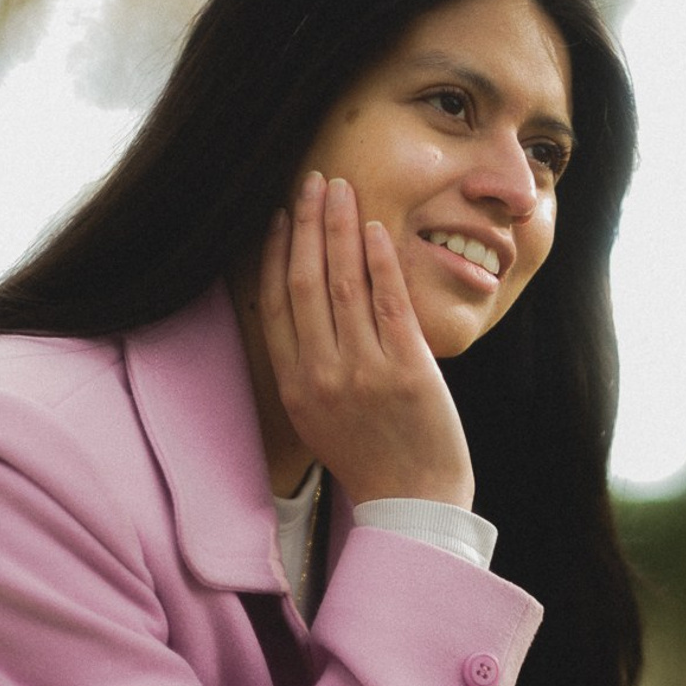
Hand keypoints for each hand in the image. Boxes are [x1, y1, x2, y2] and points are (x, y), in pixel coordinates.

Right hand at [259, 172, 473, 508]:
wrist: (413, 502)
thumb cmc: (369, 455)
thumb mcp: (317, 415)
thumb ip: (304, 364)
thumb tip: (294, 305)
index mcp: (294, 384)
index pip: (273, 303)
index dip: (272, 253)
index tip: (277, 217)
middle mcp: (321, 375)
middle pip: (303, 282)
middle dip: (305, 225)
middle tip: (309, 182)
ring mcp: (363, 372)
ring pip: (343, 284)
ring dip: (339, 228)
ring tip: (339, 189)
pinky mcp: (406, 370)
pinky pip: (387, 302)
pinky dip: (378, 261)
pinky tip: (375, 228)